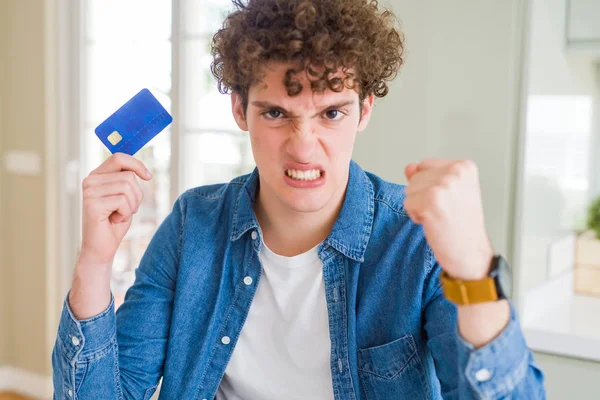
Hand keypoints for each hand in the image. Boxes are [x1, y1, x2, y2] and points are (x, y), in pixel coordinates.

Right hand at [79, 152, 151, 265]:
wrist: (101, 248)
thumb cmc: (114, 223)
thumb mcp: (125, 197)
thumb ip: (127, 181)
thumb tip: (141, 169)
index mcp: (97, 175)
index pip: (118, 157)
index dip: (137, 164)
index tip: (148, 177)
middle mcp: (90, 180)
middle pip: (128, 176)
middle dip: (137, 195)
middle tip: (128, 210)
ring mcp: (89, 191)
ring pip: (127, 187)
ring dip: (132, 205)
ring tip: (120, 215)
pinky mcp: (92, 204)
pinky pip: (123, 201)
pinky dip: (126, 213)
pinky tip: (114, 221)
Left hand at [403, 158, 493, 280]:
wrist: (470, 253)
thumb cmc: (461, 224)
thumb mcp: (449, 192)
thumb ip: (427, 175)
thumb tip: (409, 167)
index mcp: (464, 166)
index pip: (425, 164)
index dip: (430, 185)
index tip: (450, 200)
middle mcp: (456, 172)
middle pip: (416, 176)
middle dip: (423, 195)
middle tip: (445, 211)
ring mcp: (443, 186)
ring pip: (409, 190)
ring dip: (419, 206)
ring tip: (440, 216)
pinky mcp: (430, 201)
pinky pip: (407, 204)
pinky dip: (416, 216)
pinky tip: (434, 223)